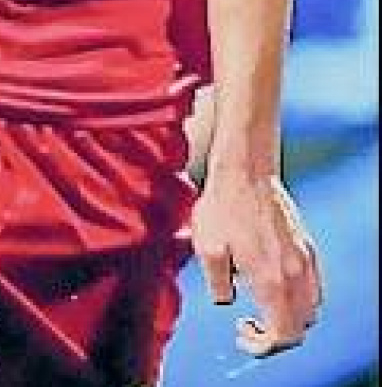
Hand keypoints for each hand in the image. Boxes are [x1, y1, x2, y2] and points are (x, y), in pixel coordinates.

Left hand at [191, 172, 321, 356]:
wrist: (245, 172)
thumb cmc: (222, 208)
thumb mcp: (207, 250)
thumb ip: (218, 286)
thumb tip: (227, 301)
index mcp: (272, 280)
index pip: (284, 335)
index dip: (263, 347)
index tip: (241, 335)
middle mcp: (296, 274)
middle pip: (301, 327)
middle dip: (276, 336)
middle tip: (247, 326)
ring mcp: (305, 259)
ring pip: (311, 308)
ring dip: (288, 318)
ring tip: (259, 307)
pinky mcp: (307, 247)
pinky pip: (313, 287)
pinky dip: (297, 298)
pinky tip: (270, 285)